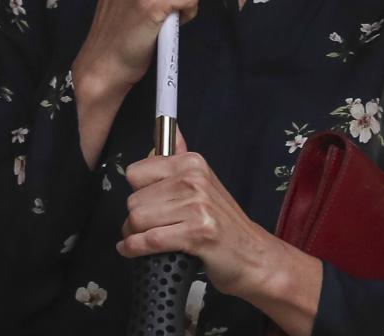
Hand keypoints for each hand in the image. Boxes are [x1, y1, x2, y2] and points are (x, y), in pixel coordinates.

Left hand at [120, 132, 315, 305]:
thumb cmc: (222, 222)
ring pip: (136, 220)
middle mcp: (195, 180)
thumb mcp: (204, 182)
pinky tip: (137, 250)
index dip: (140, 192)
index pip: (135, 173)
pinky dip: (135, 249)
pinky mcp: (197, 233)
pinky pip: (147, 240)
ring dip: (135, 235)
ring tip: (151, 237)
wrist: (251, 253)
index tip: (153, 202)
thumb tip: (168, 129)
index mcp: (193, 163)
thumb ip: (179, 157)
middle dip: (136, 218)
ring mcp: (197, 206)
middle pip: (132, 200)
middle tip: (152, 226)